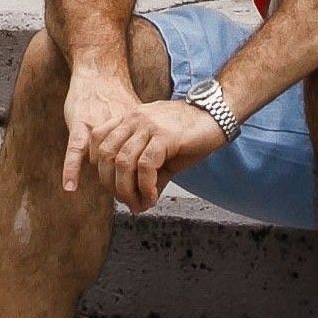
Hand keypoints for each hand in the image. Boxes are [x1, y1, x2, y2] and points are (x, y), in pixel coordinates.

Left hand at [66, 89, 230, 212]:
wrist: (219, 114)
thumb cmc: (192, 133)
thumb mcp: (163, 153)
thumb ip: (148, 174)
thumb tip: (139, 203)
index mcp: (131, 118)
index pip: (98, 140)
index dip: (99, 167)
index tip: (113, 187)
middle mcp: (135, 118)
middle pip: (107, 155)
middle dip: (111, 185)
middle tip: (126, 201)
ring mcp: (149, 125)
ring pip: (123, 162)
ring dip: (127, 190)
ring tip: (139, 203)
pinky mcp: (165, 135)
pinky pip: (145, 166)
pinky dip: (146, 186)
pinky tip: (153, 196)